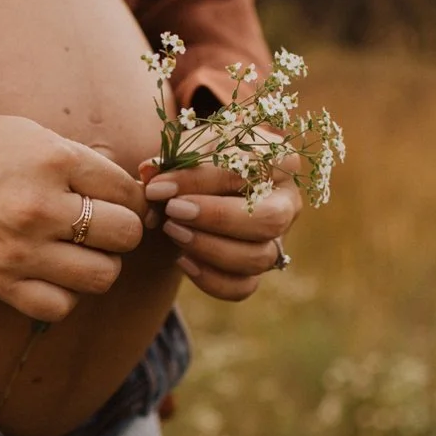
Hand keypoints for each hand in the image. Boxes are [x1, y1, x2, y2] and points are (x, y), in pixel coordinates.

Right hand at [0, 113, 147, 322]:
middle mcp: (39, 208)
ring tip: (79, 250)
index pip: (127, 192)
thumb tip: (133, 193)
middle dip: (121, 230)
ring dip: (98, 264)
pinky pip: (59, 306)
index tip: (115, 199)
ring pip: (102, 276)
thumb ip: (84, 164)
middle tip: (101, 224)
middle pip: (125, 235)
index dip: (130, 197)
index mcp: (53, 161)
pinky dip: (66, 293)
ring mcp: (19, 251)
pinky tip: (54, 274)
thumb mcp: (34, 136)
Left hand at [138, 146, 302, 301]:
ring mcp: (277, 239)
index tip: (157, 187)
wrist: (202, 186)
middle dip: (217, 218)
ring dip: (209, 247)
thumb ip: (171, 158)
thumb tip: (149, 171)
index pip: (247, 172)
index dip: (199, 180)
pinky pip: (243, 286)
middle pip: (268, 220)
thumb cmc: (201, 159)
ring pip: (257, 257)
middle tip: (172, 211)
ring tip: (172, 230)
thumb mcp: (190, 148)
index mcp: (280, 162)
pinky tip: (182, 260)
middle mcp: (287, 203)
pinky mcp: (259, 268)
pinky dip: (211, 279)